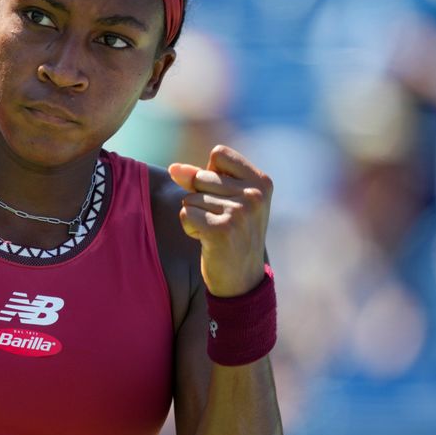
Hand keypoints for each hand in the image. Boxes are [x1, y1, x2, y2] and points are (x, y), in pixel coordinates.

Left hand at [168, 145, 272, 297]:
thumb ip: (199, 179)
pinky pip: (186, 213)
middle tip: (221, 221)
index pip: (218, 154)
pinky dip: (189, 227)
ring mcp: (240, 212)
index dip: (210, 174)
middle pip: (201, 177)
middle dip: (201, 199)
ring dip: (195, 216)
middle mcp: (254, 194)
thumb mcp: (224, 200)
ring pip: (190, 197)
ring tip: (215, 232)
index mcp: (262, 181)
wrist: (242, 280)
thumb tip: (174, 168)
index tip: (224, 197)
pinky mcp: (221, 229)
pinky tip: (207, 240)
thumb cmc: (233, 235)